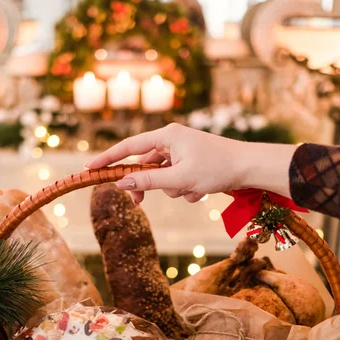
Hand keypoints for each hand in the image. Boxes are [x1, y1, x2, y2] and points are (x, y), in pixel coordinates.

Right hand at [85, 123, 296, 202]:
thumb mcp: (179, 177)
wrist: (250, 168)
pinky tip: (202, 189)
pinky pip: (177, 180)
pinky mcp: (191, 163)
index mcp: (166, 136)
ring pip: (162, 177)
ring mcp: (181, 152)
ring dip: (174, 189)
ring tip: (194, 188)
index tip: (89, 168)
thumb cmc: (217, 167)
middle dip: (148, 185)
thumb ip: (148, 180)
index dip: (108, 159)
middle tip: (138, 203)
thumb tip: (120, 183)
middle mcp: (171, 140)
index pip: (128, 147)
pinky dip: (185, 188)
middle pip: (145, 166)